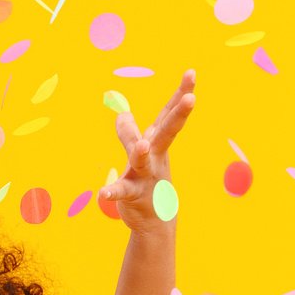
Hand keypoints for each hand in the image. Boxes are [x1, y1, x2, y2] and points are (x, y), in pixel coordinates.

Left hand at [97, 67, 194, 232]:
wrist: (156, 222)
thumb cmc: (149, 183)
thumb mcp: (141, 155)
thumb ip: (129, 133)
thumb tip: (121, 113)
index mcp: (159, 143)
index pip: (169, 114)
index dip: (181, 93)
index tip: (192, 73)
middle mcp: (156, 156)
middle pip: (167, 131)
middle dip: (179, 114)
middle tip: (192, 98)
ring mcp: (146, 176)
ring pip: (143, 160)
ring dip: (142, 152)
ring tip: (142, 145)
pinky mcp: (134, 195)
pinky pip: (122, 191)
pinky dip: (112, 191)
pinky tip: (102, 193)